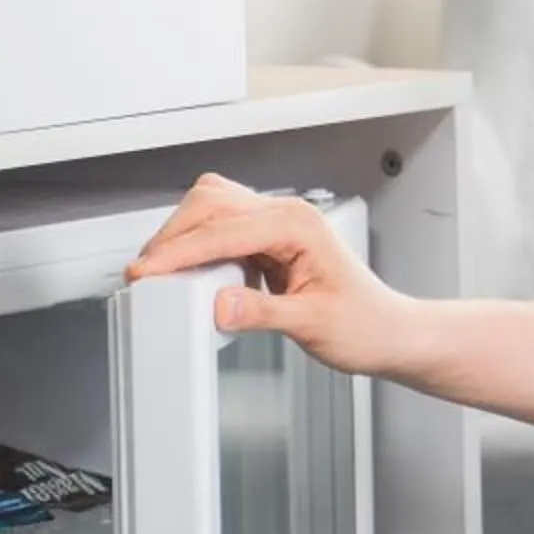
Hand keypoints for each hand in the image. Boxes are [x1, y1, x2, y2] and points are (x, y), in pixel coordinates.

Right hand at [126, 176, 408, 374]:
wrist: (387, 331)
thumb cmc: (364, 323)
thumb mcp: (312, 324)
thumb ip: (262, 313)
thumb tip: (218, 305)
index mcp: (299, 225)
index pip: (224, 229)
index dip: (180, 251)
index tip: (148, 270)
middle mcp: (287, 216)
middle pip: (211, 203)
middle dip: (173, 234)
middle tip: (146, 271)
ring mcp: (277, 225)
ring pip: (213, 207)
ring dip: (184, 234)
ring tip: (164, 272)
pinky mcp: (269, 241)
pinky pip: (223, 229)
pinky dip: (199, 245)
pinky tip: (193, 272)